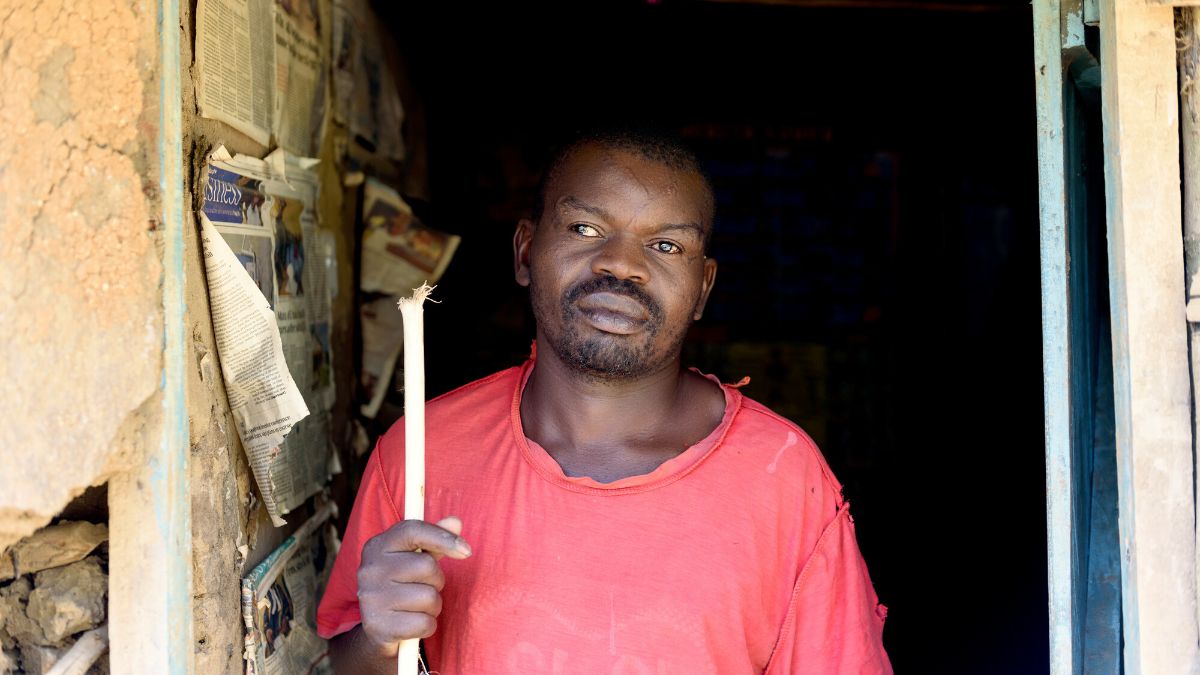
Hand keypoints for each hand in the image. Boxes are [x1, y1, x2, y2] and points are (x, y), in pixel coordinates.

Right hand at [355, 516, 471, 657]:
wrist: (378, 629)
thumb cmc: (402, 586)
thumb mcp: (415, 558)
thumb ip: (435, 539)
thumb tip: (456, 522)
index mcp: (377, 546)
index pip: (412, 530)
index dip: (443, 537)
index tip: (466, 551)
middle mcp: (369, 569)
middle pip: (427, 566)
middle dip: (437, 581)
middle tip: (424, 587)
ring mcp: (371, 599)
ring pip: (429, 598)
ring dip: (434, 606)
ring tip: (418, 607)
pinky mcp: (378, 627)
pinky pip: (424, 623)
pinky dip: (427, 625)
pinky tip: (413, 623)